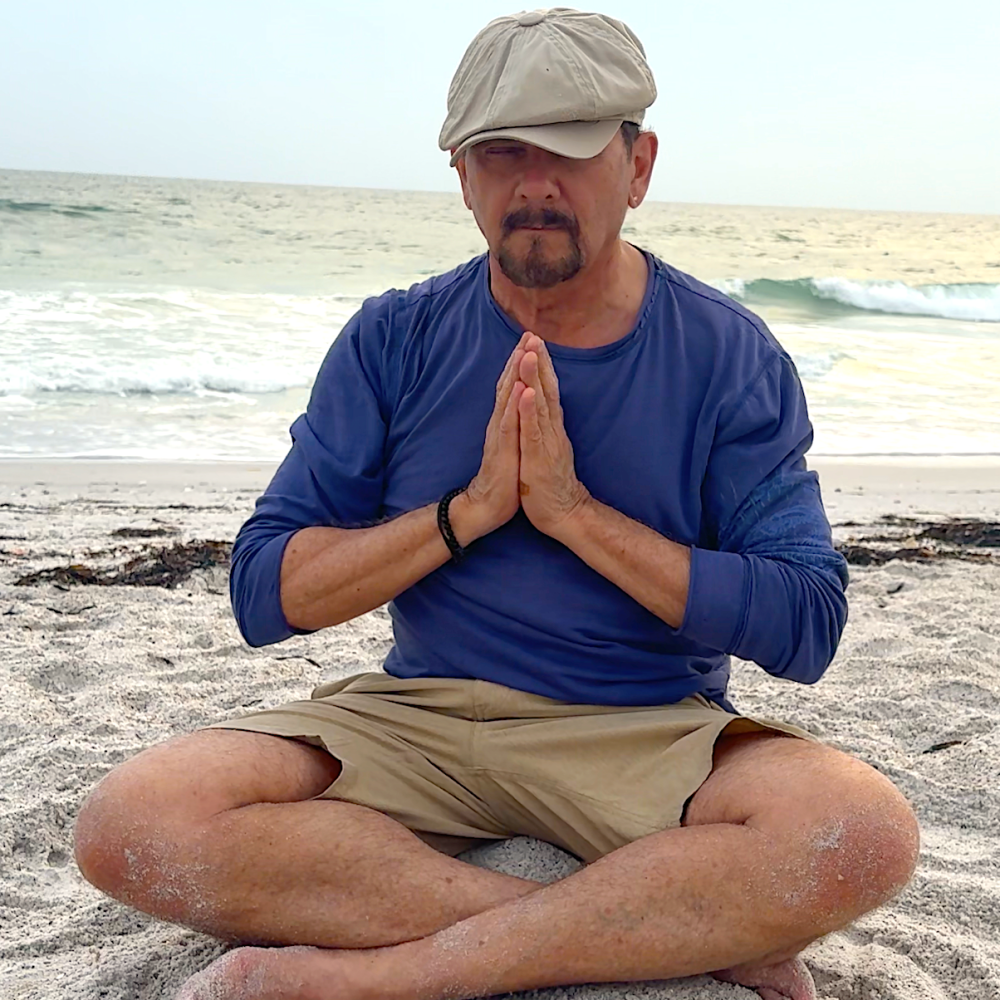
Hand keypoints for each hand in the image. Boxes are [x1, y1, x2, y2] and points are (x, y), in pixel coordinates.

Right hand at [452, 332, 529, 544]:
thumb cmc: (504, 477)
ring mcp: (500, 435)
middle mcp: (501, 423)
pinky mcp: (502, 449)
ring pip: (507, 398)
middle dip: (518, 359)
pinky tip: (520, 389)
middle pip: (509, 385)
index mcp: (506, 422)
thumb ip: (515, 424)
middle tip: (528, 334)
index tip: (531, 341)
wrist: (488, 505)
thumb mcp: (513, 445)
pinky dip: (514, 405)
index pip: (513, 386)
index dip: (522, 363)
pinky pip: (509, 423)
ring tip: (523, 351)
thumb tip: (521, 407)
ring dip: (515, 374)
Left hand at [517, 334, 590, 538]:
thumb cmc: (550, 483)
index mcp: (550, 427)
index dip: (541, 367)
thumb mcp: (547, 449)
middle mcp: (551, 429)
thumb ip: (546, 428)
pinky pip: (534, 430)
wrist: (563, 513)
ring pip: (540, 404)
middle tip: (534, 335)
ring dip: (534, 377)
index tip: (534, 342)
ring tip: (530, 352)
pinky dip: (529, 410)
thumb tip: (544, 410)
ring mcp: (546, 441)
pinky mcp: (539, 456)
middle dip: (539, 362)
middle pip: (546, 390)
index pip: (546, 391)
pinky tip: (527, 392)